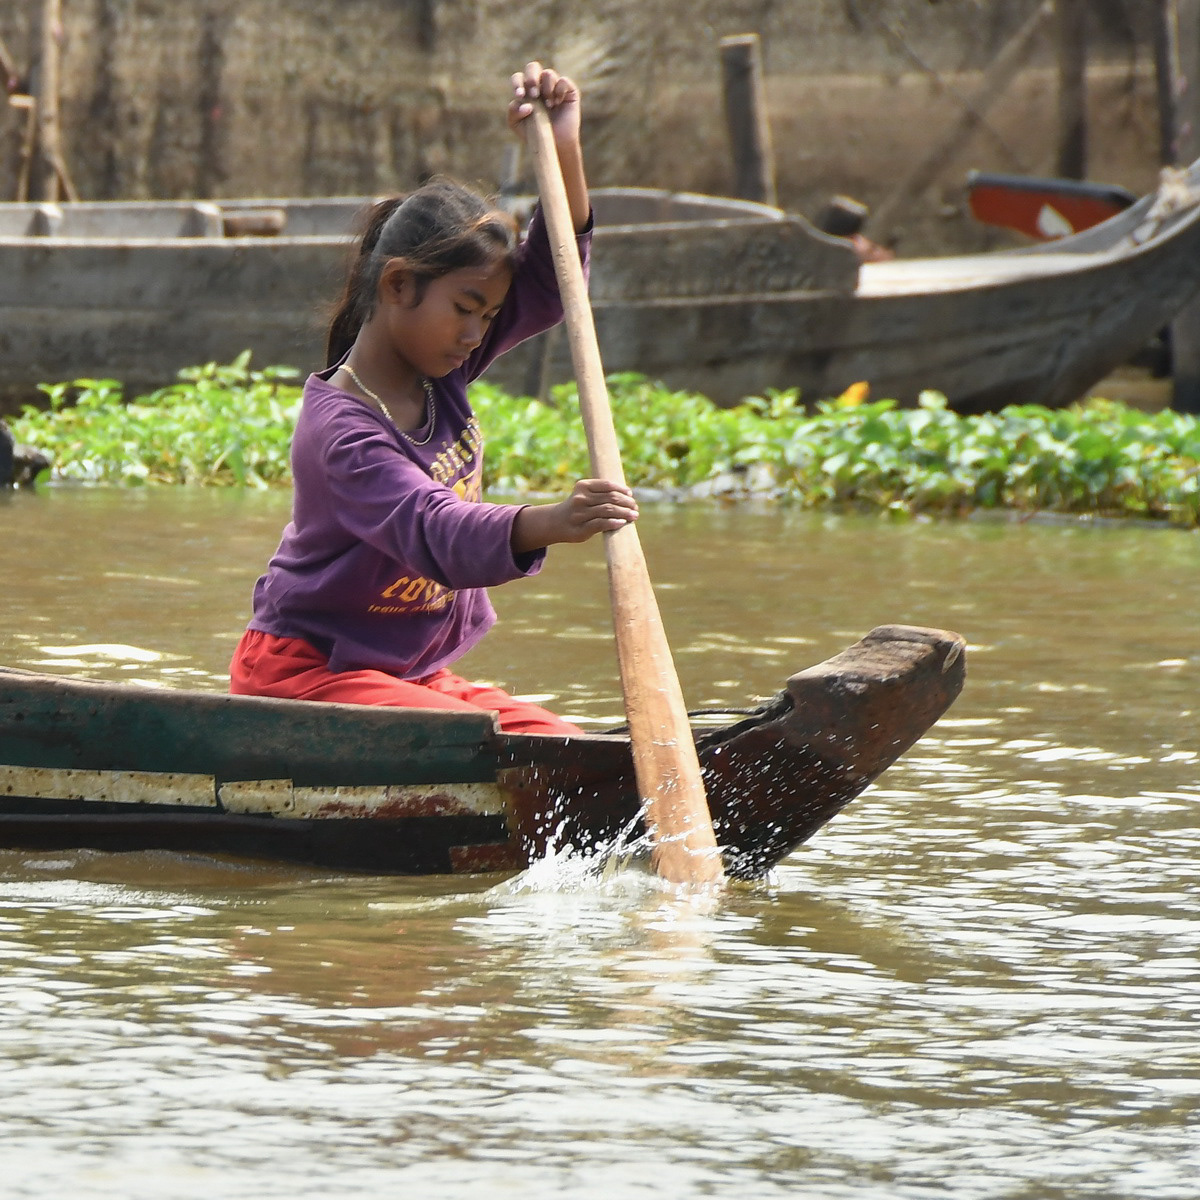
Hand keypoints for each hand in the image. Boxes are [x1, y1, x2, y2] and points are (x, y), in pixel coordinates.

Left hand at [507, 61, 580, 148]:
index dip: (517, 83)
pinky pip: (563, 80)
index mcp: (525, 89)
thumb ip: (513, 112)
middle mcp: (539, 84)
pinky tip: (557, 104)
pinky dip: (559, 92)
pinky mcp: (569, 90)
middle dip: (531, 79)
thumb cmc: (534, 133)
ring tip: (548, 106)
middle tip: (534, 95)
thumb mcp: (517, 124)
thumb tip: (525, 104)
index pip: (518, 77)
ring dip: (546, 90)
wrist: (555, 143)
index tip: (520, 96)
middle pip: (533, 67)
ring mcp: (554, 85)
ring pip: (548, 74)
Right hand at [511, 479, 637, 551]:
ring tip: (634, 516)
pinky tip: (622, 523)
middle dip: (626, 502)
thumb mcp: (585, 495)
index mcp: (583, 486)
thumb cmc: (578, 508)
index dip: (622, 489)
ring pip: (608, 510)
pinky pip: (601, 524)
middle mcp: (581, 498)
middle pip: (611, 498)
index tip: (630, 494)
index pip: (608, 485)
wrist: (556, 523)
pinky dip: (614, 522)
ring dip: (624, 513)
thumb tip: (629, 495)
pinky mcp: (581, 528)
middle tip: (635, 507)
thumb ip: (601, 493)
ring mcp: (580, 513)